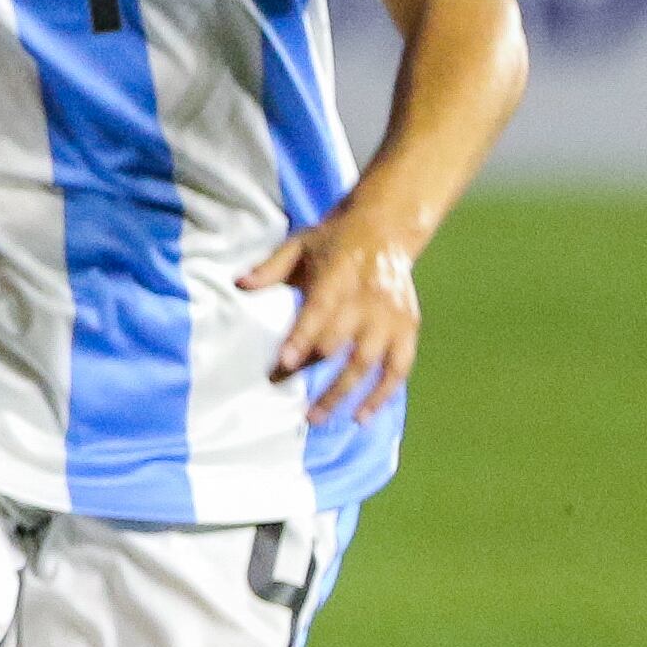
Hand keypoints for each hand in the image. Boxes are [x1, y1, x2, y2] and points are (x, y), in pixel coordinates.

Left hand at [241, 202, 422, 423]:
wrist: (386, 229)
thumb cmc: (332, 240)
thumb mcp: (299, 244)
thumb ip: (270, 267)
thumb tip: (237, 283)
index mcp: (338, 277)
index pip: (319, 313)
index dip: (302, 339)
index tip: (284, 364)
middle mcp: (368, 301)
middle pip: (341, 345)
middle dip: (315, 374)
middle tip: (291, 402)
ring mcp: (391, 318)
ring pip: (368, 364)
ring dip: (344, 394)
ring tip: (318, 417)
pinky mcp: (409, 329)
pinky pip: (398, 369)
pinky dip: (382, 395)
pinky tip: (361, 416)